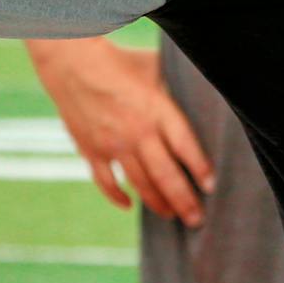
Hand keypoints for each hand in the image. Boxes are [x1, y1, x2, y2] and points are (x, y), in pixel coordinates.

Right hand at [24, 37, 216, 226]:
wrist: (72, 63)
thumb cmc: (120, 63)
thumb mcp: (154, 69)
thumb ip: (174, 89)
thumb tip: (200, 97)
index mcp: (157, 109)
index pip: (185, 146)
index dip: (200, 169)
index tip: (211, 187)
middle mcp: (137, 131)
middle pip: (166, 175)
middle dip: (185, 201)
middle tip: (197, 219)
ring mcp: (112, 144)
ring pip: (140, 184)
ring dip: (158, 203)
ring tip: (172, 215)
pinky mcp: (91, 150)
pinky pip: (106, 182)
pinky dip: (117, 197)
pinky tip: (130, 205)